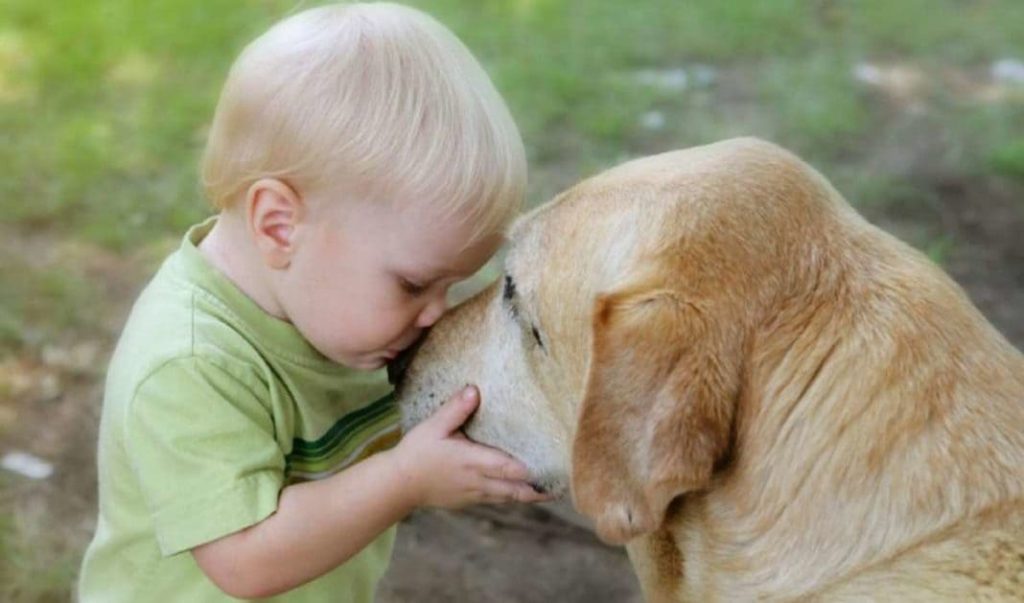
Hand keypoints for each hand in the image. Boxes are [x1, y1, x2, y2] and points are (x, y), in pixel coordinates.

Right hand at [389, 385, 550, 508]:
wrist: (398, 485)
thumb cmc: (416, 453)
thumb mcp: (434, 426)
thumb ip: (456, 409)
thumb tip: (475, 389)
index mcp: (473, 462)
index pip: (511, 468)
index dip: (534, 470)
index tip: (556, 466)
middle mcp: (479, 482)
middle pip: (518, 490)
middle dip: (541, 488)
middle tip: (563, 483)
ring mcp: (475, 495)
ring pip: (510, 497)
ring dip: (529, 493)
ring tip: (550, 487)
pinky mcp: (469, 501)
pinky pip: (498, 499)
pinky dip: (512, 495)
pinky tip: (521, 488)